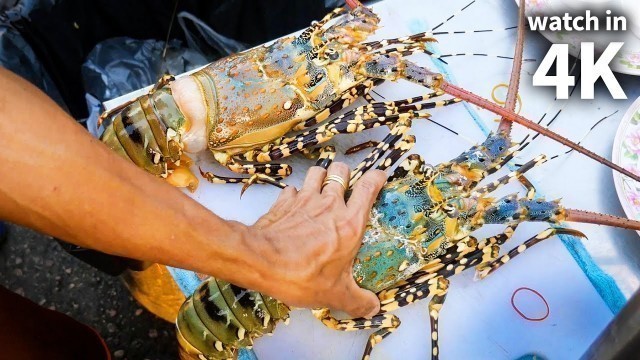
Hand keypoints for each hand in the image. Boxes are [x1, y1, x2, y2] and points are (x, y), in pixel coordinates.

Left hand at [247, 162, 385, 317]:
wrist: (260, 261)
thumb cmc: (302, 275)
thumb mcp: (335, 294)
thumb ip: (357, 301)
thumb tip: (373, 308)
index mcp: (349, 223)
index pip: (368, 188)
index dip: (376, 178)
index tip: (379, 177)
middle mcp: (329, 204)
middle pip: (341, 170)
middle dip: (345, 173)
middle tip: (345, 186)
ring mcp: (304, 199)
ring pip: (317, 172)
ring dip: (321, 177)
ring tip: (322, 189)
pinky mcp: (283, 202)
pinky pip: (292, 189)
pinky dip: (295, 194)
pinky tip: (295, 205)